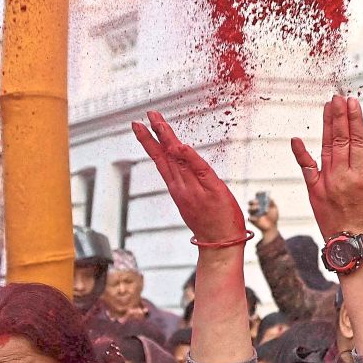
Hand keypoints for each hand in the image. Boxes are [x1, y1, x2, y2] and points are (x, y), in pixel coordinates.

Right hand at [133, 111, 246, 244]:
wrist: (221, 244)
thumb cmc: (212, 223)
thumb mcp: (195, 201)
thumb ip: (188, 183)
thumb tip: (183, 166)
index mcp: (178, 188)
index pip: (162, 160)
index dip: (151, 142)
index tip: (141, 126)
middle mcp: (182, 187)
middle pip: (165, 157)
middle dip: (154, 136)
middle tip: (143, 118)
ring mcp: (195, 189)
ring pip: (178, 160)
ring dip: (167, 139)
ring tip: (157, 122)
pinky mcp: (212, 191)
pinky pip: (200, 170)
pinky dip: (189, 158)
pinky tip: (179, 146)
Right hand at [246, 196, 280, 240]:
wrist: (271, 227)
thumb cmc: (273, 217)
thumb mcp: (274, 209)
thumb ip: (272, 203)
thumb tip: (269, 198)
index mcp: (260, 203)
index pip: (257, 197)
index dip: (257, 194)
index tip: (258, 193)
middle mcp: (256, 207)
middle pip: (251, 202)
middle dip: (253, 201)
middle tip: (257, 201)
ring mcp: (253, 214)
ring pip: (249, 209)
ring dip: (253, 208)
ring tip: (258, 208)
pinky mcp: (252, 220)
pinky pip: (250, 218)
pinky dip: (252, 218)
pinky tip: (257, 218)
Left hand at [291, 95, 362, 237]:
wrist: (351, 241)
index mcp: (360, 175)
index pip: (358, 140)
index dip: (355, 120)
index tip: (352, 103)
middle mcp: (341, 176)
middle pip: (341, 139)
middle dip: (339, 116)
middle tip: (338, 98)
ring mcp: (325, 182)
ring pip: (326, 147)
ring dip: (327, 126)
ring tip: (328, 107)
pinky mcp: (313, 189)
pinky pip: (306, 168)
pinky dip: (300, 153)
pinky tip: (296, 139)